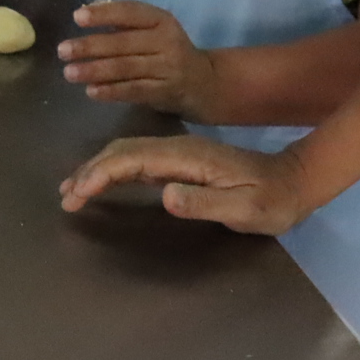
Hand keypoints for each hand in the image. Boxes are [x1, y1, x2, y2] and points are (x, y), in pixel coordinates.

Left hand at [58, 0, 222, 118]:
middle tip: (63, 50)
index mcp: (161, 20)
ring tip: (69, 72)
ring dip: (95, 70)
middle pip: (123, 42)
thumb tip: (88, 10)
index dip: (104, 14)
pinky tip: (91, 91)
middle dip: (90, 46)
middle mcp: (167, 41)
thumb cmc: (168, 52)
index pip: (130, 12)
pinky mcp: (166, 91)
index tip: (77, 17)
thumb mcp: (155, 31)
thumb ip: (126, 23)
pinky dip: (111, 91)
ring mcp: (168, 68)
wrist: (205, 83)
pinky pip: (134, 90)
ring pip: (126, 68)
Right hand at [58, 135, 310, 234]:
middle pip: (122, 152)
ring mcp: (179, 154)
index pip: (132, 160)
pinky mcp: (181, 164)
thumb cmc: (271, 201)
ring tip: (72, 190)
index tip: (77, 194)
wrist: (294, 182)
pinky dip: (114, 171)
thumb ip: (204, 203)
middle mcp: (178, 149)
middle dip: (90, 171)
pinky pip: (139, 163)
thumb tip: (164, 195)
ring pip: (127, 154)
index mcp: (188, 157)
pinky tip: (103, 183)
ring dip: (97, 169)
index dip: (101, 175)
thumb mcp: (245, 210)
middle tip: (65, 197)